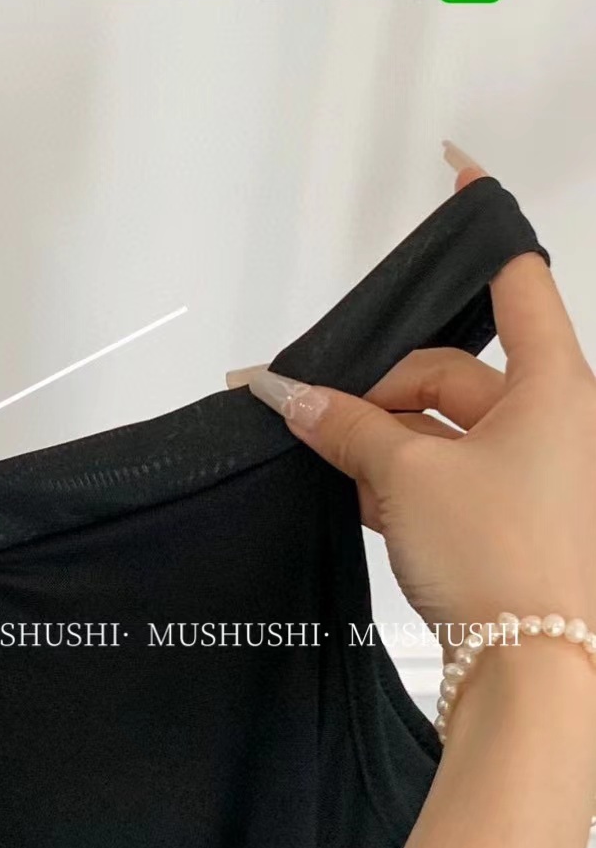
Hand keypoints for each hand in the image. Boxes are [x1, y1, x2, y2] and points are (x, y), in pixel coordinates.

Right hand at [242, 154, 595, 638]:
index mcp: (559, 387)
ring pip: (446, 427)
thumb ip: (344, 427)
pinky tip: (357, 496)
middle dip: (381, 393)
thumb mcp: (406, 479)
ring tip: (332, 465)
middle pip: (454, 371)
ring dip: (386, 443)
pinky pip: (452, 473)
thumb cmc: (504, 563)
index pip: (517, 279)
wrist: (536, 677)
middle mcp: (561, 421)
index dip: (481, 224)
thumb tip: (285, 397)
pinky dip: (406, 479)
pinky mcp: (521, 517)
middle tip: (314, 414)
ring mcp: (545, 471)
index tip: (459, 171)